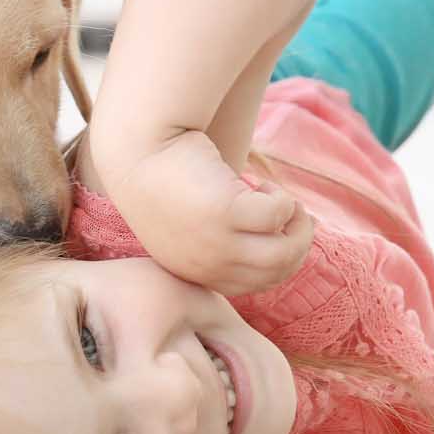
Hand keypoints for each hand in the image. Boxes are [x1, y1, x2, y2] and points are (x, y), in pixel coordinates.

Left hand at [111, 130, 313, 296]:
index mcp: (195, 272)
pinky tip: (261, 184)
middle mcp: (206, 264)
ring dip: (296, 225)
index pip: (254, 284)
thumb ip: (221, 241)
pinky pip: (276, 216)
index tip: (283, 232)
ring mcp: (215, 243)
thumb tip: (275, 236)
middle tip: (293, 214)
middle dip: (297, 243)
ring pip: (282, 253)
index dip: (280, 259)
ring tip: (284, 202)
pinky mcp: (224, 212)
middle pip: (276, 272)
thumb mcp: (190, 225)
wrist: (135, 149)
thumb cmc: (165, 181)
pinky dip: (281, 199)